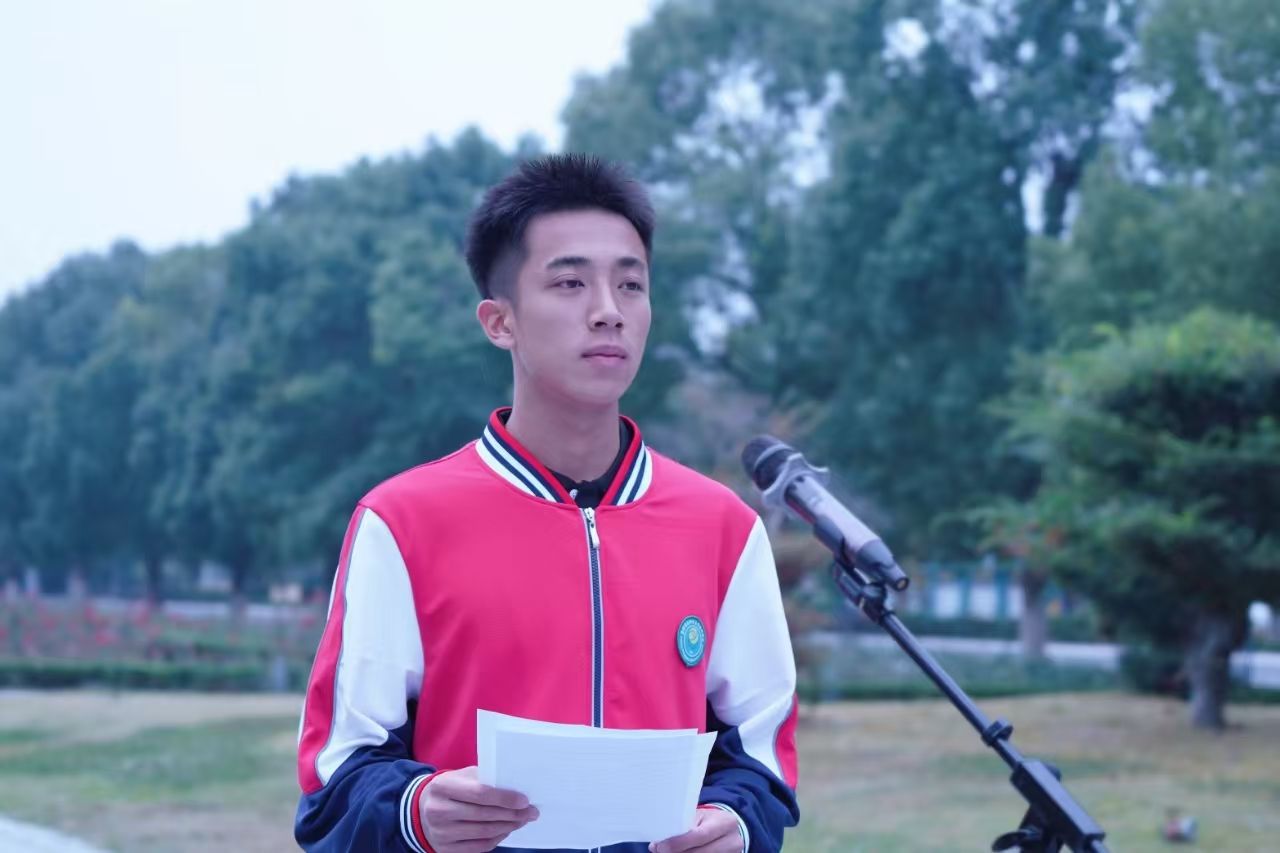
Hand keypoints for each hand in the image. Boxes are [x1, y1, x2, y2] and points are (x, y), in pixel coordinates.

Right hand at [418, 766, 538, 852]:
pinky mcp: (444, 849)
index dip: (505, 798)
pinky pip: (479, 847)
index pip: (480, 793)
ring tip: (522, 820)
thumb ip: (484, 779)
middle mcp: (438, 811)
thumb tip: (516, 787)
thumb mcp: (461, 776)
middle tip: (531, 811)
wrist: (423, 809)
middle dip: (513, 814)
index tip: (524, 800)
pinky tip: (507, 830)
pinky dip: (497, 839)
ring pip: (484, 833)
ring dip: (508, 827)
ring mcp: (440, 832)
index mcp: (443, 786)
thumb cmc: (450, 788)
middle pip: (484, 815)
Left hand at [649, 807, 742, 852]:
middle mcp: (733, 841)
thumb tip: (655, 846)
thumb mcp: (699, 817)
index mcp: (726, 823)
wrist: (727, 830)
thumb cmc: (708, 821)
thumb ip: (680, 827)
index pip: (700, 835)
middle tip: (660, 852)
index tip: (661, 847)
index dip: (679, 843)